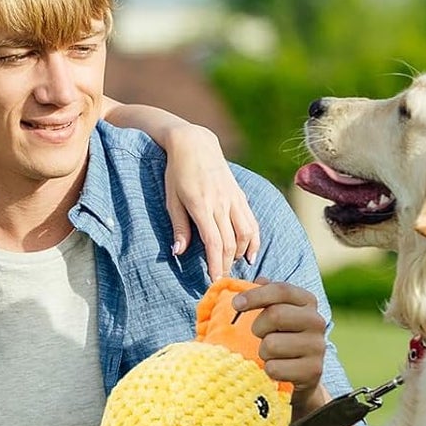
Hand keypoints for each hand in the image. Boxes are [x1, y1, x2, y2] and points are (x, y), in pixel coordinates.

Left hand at [162, 123, 259, 281]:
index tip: (215, 281)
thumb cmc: (177, 173)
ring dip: (241, 253)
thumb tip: (178, 252)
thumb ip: (179, 227)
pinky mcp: (240, 195)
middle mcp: (221, 203)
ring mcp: (233, 198)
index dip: (215, 264)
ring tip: (233, 265)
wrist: (195, 144)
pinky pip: (252, 221)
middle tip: (223, 281)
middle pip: (230, 242)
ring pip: (245, 233)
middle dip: (226, 265)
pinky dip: (254, 239)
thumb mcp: (172, 199)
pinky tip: (251, 253)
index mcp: (201, 206)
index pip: (213, 243)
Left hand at [232, 279, 326, 411]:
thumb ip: (267, 294)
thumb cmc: (283, 336)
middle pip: (275, 315)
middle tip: (261, 335)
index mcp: (308, 301)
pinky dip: (269, 370)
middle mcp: (317, 321)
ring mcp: (318, 346)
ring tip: (272, 354)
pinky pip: (275, 368)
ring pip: (272, 345)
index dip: (255, 295)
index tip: (236, 305)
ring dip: (263, 352)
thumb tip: (259, 280)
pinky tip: (279, 369)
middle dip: (259, 327)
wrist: (302, 374)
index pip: (281, 290)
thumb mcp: (276, 312)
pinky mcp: (313, 370)